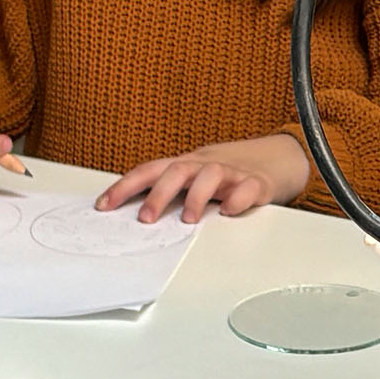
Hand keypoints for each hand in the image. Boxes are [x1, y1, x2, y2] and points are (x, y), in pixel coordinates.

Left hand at [100, 134, 309, 223]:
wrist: (276, 159)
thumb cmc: (225, 175)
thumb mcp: (192, 179)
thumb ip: (167, 191)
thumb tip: (128, 213)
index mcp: (184, 166)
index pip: (149, 171)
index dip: (124, 187)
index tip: (103, 206)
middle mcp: (204, 165)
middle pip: (177, 170)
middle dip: (158, 194)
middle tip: (145, 218)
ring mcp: (231, 172)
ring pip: (211, 174)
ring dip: (197, 196)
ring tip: (188, 220)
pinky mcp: (257, 183)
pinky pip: (248, 187)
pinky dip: (238, 199)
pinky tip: (230, 211)